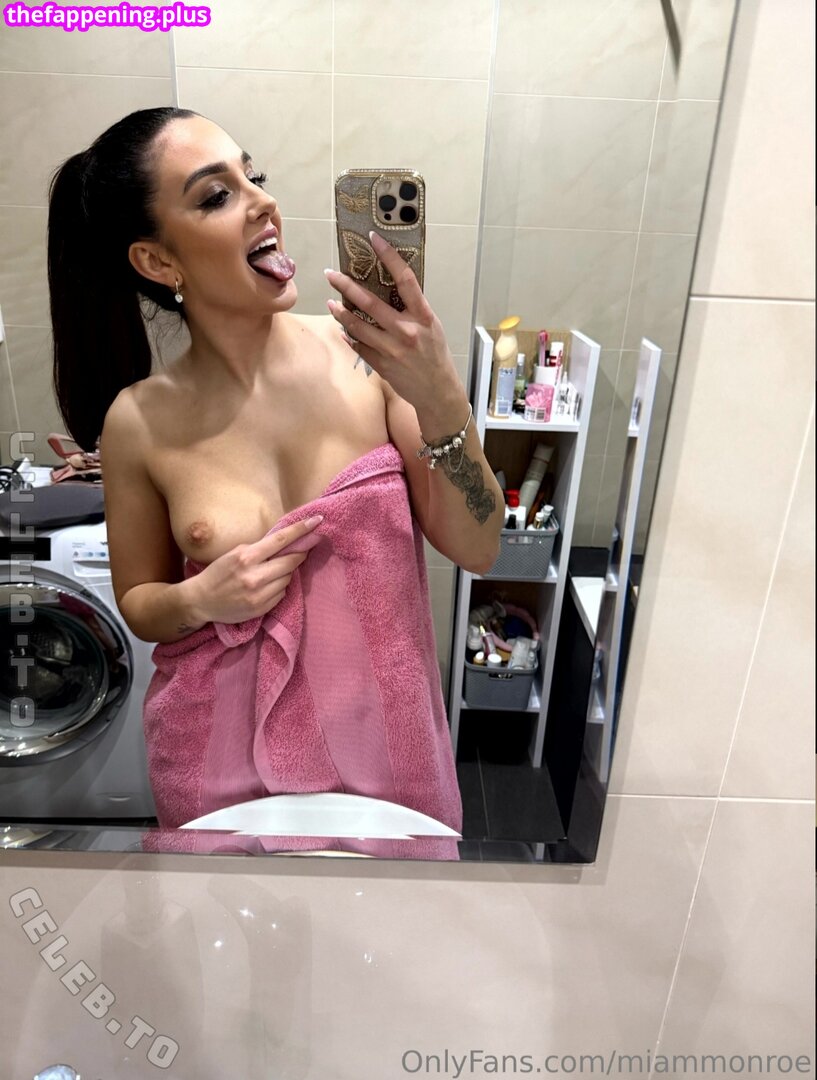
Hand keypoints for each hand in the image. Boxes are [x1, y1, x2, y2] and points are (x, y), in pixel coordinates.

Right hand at [185, 515, 322, 625]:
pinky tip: (266, 586)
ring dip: (286, 572)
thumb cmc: (217, 573)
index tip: (317, 521)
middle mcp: (254, 577)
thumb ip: (258, 549)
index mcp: (246, 558)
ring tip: (271, 571)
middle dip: (300, 553)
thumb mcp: (234, 553)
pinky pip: (281, 593)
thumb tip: (284, 543)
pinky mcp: (262, 609)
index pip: (280, 540)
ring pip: (288, 578)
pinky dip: (278, 587)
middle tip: (305, 548)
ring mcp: (259, 595)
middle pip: (291, 561)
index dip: (301, 530)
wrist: (200, 601)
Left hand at [324, 231, 462, 416]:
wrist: (438, 391)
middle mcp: (407, 331)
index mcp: (423, 316)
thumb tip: (389, 288)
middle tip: (331, 274)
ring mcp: (392, 349)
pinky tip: (341, 328)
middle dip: (346, 286)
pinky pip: (358, 345)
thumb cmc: (435, 355)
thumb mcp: (431, 326)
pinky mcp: (381, 364)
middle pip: (370, 303)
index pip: (405, 279)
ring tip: (331, 302)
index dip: (389, 256)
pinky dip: (348, 335)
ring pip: (357, 326)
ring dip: (340, 313)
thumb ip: (412, 309)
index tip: (374, 238)